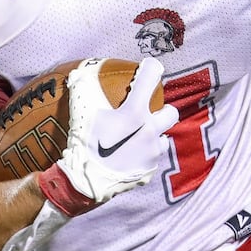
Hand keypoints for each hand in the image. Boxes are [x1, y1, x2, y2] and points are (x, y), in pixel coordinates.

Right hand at [51, 58, 179, 209]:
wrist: (84, 182)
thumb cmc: (83, 141)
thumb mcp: (79, 109)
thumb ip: (82, 85)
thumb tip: (80, 69)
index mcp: (136, 112)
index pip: (151, 76)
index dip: (151, 68)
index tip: (147, 68)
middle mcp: (150, 131)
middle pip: (170, 113)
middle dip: (163, 110)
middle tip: (148, 112)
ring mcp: (152, 154)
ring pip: (162, 140)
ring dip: (153, 137)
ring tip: (137, 139)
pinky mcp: (148, 172)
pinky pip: (151, 160)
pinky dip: (143, 157)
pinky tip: (129, 158)